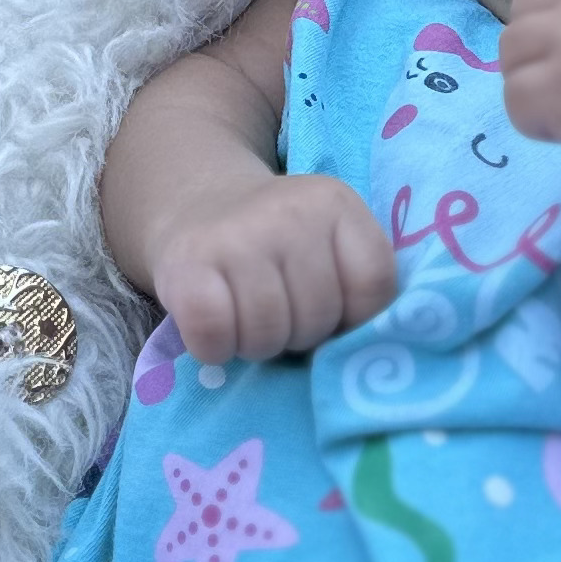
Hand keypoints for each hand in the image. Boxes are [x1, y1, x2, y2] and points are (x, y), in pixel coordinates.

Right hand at [149, 172, 397, 360]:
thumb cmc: (274, 244)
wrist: (196, 205)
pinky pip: (215, 336)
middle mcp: (289, 211)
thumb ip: (354, 285)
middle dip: (301, 333)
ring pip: (268, 334)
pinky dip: (215, 348)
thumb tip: (353, 358)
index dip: (355, 316)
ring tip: (247, 317)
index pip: (374, 284)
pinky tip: (215, 327)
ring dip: (258, 344)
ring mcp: (235, 235)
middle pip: (319, 316)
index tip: (331, 309)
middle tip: (280, 312)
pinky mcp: (186, 263)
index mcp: (336, 203)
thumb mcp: (328, 243)